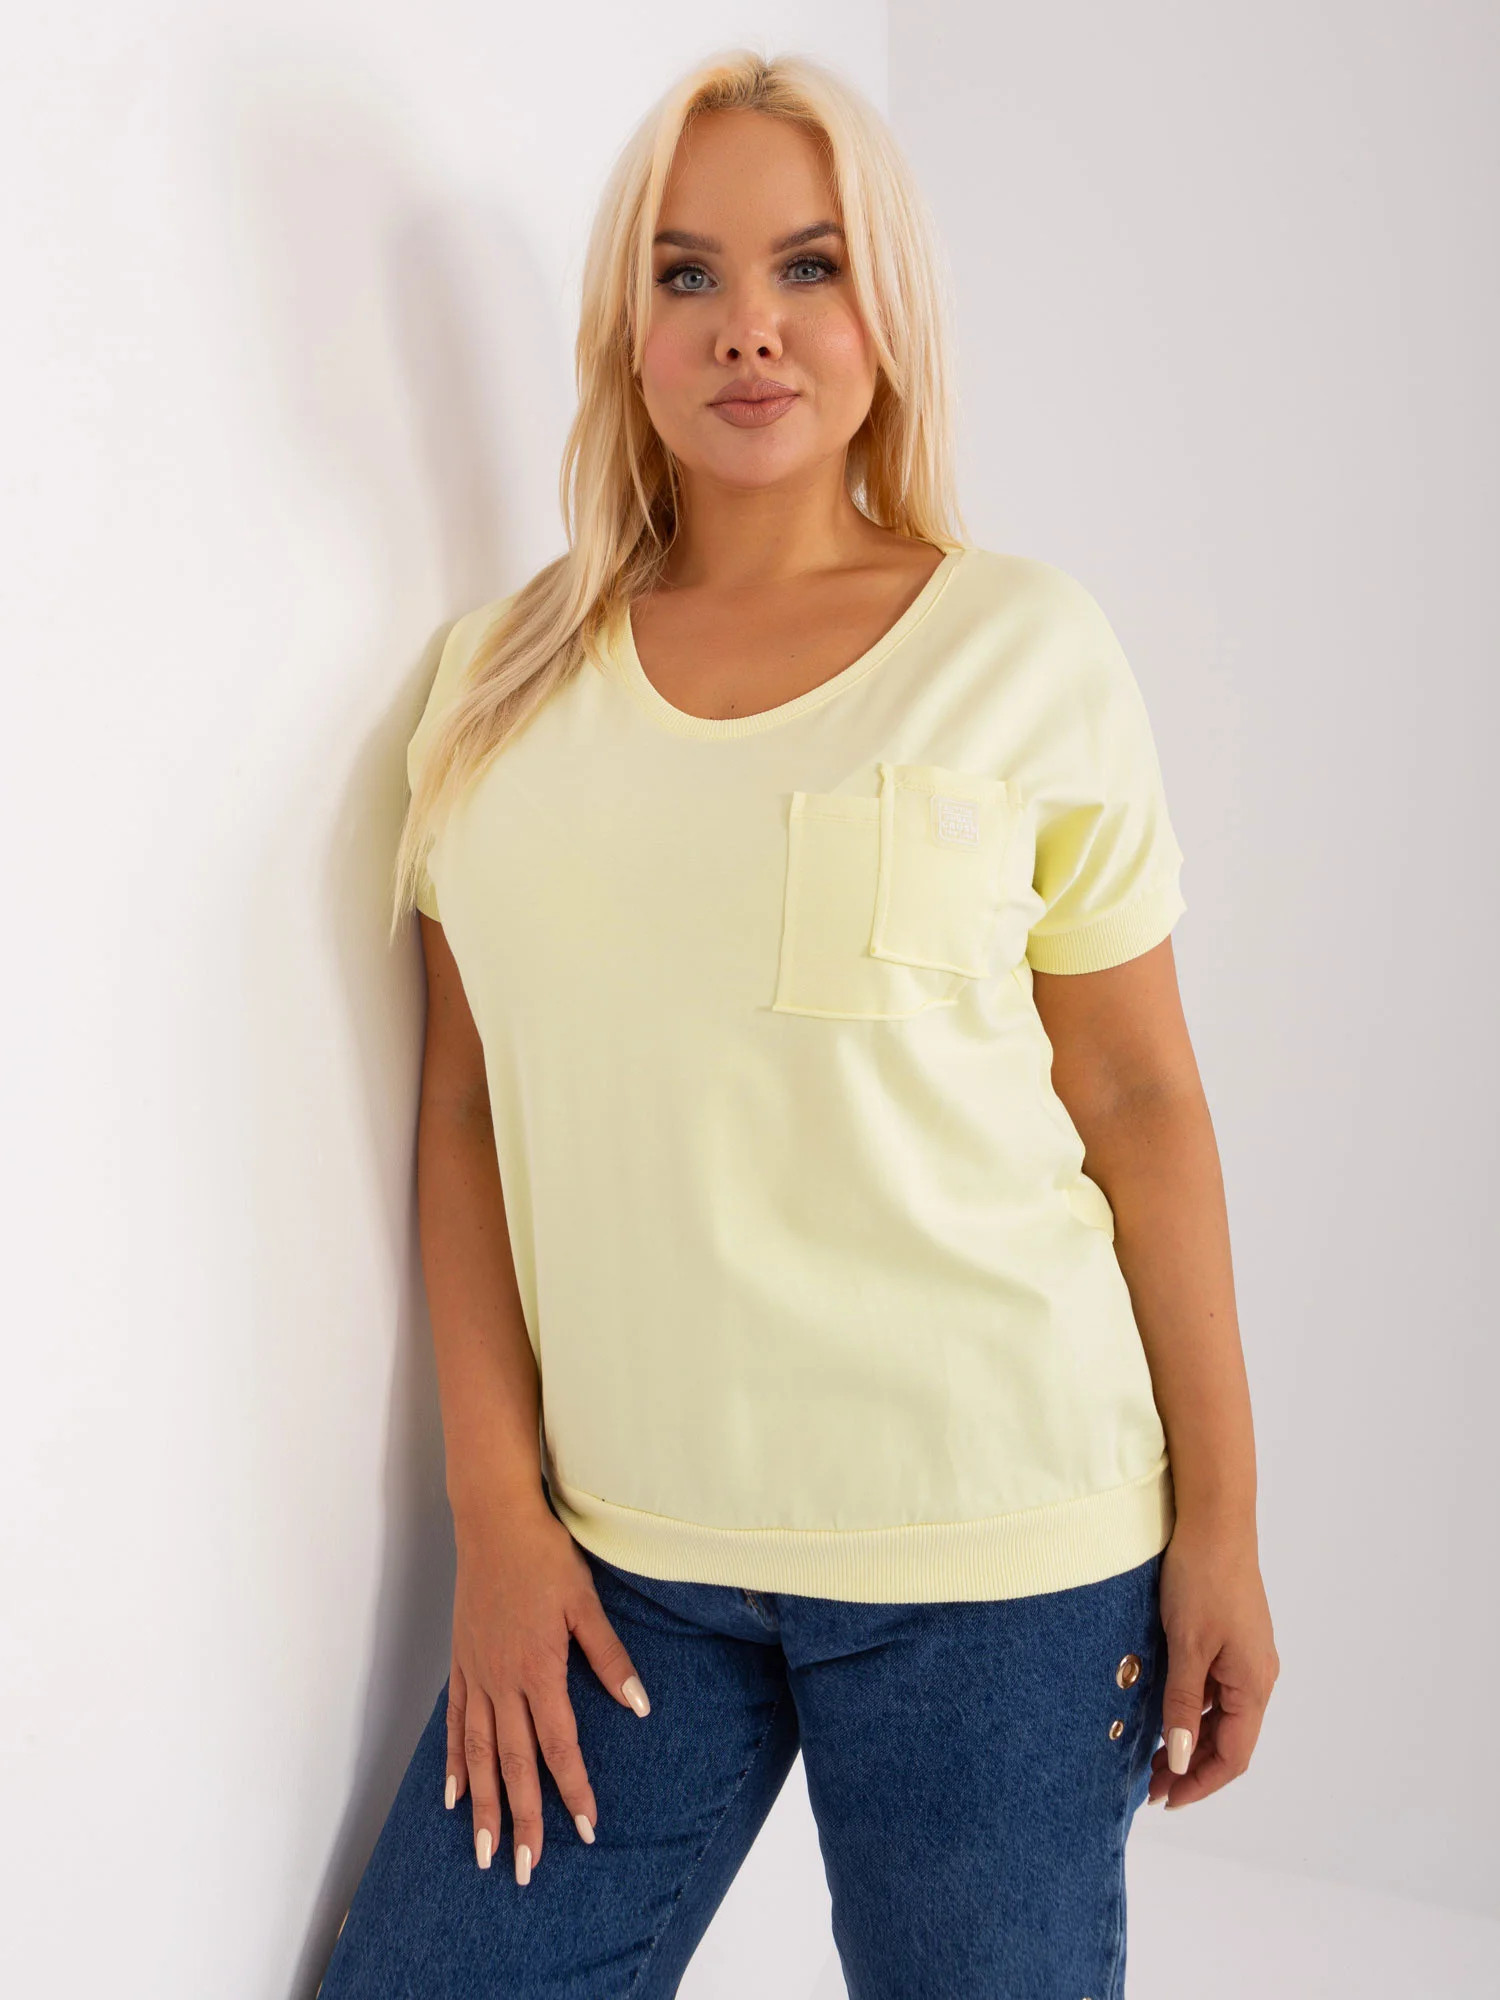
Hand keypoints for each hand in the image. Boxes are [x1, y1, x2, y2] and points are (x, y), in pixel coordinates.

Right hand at [445, 1496, 651, 1880]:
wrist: (493, 1521)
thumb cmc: (545, 1556)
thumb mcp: (585, 1602)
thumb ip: (609, 1656)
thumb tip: (639, 1705)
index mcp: (539, 1670)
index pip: (558, 1746)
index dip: (573, 1791)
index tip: (586, 1831)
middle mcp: (503, 1681)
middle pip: (513, 1764)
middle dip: (521, 1820)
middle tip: (523, 1871)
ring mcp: (477, 1674)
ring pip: (478, 1754)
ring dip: (482, 1806)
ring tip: (483, 1852)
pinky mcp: (461, 1663)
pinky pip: (455, 1723)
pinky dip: (453, 1762)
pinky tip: (453, 1795)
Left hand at [1146, 1515, 1279, 1808]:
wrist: (1214, 1520)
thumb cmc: (1202, 1579)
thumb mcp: (1187, 1646)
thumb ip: (1183, 1705)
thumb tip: (1183, 1759)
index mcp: (1254, 1684)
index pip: (1234, 1756)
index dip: (1201, 1783)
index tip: (1166, 1799)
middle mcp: (1257, 1676)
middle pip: (1229, 1740)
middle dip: (1193, 1768)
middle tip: (1150, 1786)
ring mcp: (1246, 1656)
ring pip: (1221, 1715)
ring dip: (1190, 1739)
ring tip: (1151, 1757)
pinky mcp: (1231, 1638)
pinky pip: (1215, 1689)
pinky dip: (1191, 1709)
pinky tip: (1163, 1713)